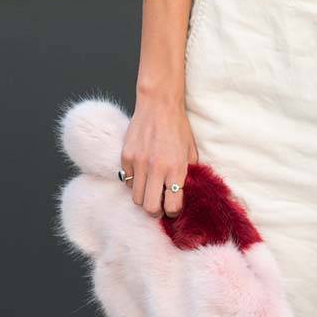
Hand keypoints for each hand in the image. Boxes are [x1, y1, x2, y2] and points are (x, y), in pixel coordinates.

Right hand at [121, 91, 198, 219]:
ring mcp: (138, 162)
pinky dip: (135, 182)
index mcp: (175, 168)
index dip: (173, 212)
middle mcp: (156, 168)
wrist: (158, 105)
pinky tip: (143, 172)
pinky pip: (128, 180)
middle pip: (149, 208)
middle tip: (160, 206)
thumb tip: (185, 195)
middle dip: (156, 212)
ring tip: (152, 189)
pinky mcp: (125, 156)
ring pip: (136, 198)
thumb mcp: (190, 152)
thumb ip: (188, 174)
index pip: (172, 205)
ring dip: (145, 198)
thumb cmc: (178, 128)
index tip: (174, 208)